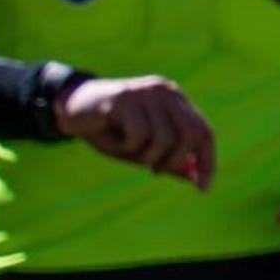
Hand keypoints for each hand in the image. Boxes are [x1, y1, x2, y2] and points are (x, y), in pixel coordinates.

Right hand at [56, 73, 215, 188]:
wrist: (72, 110)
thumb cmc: (110, 131)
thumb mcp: (142, 150)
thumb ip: (169, 160)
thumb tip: (196, 178)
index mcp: (175, 100)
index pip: (204, 131)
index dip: (207, 161)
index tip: (203, 188)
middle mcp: (165, 91)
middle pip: (191, 134)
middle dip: (175, 162)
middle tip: (154, 171)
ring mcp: (146, 92)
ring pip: (164, 139)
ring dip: (145, 156)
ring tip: (126, 149)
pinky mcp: (126, 98)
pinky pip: (138, 136)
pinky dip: (126, 146)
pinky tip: (113, 137)